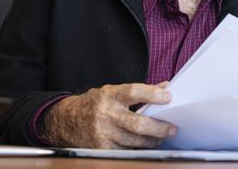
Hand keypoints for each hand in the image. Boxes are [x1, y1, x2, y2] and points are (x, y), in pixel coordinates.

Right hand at [39, 82, 176, 148]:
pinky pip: (126, 151)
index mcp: (110, 95)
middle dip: (159, 127)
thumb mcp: (114, 92)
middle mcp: (105, 114)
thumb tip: (165, 87)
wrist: (66, 120)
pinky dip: (139, 149)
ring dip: (152, 141)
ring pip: (134, 141)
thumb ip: (140, 91)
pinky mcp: (100, 148)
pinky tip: (146, 146)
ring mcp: (102, 133)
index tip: (168, 97)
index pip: (134, 92)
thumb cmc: (95, 104)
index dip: (152, 94)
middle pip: (138, 124)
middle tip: (172, 128)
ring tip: (161, 137)